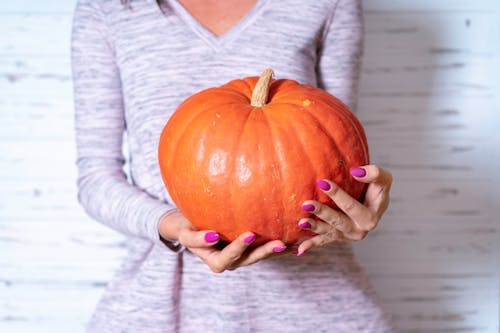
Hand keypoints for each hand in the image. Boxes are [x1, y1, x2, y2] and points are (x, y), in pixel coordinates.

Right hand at [159, 211, 287, 272]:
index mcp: (216, 261)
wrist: (190, 226)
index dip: (239, 247)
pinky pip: (264, 247)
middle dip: (265, 252)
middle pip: (250, 259)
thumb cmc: (187, 228)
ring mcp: (242, 256)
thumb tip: (213, 236)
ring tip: (292, 244)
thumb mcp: (186, 235)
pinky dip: (278, 245)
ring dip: (276, 251)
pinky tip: (293, 239)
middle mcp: (231, 261)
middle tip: (279, 243)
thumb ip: (196, 239)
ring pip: (260, 255)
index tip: (250, 234)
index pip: (229, 257)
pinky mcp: (249, 248)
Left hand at [296, 165, 391, 255]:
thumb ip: (375, 173)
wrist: (372, 200)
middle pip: (338, 221)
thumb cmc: (377, 187)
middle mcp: (359, 230)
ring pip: (329, 232)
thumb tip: (356, 172)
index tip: (322, 182)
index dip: (337, 195)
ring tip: (301, 222)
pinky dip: (312, 245)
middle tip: (306, 203)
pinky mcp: (337, 236)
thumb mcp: (383, 179)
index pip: (351, 206)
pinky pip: (324, 241)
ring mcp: (347, 235)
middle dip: (322, 212)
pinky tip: (300, 249)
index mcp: (370, 218)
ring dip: (314, 228)